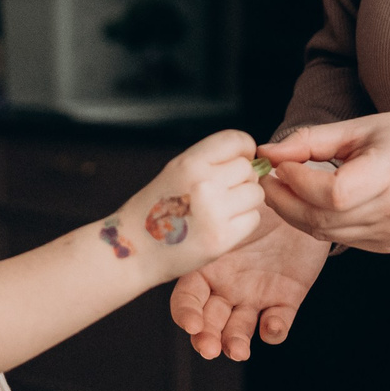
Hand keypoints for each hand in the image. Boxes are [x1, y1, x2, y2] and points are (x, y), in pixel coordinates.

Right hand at [102, 130, 265, 282]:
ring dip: (245, 203)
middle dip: (241, 181)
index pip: (237, 140)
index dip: (244, 151)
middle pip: (248, 169)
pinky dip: (243, 224)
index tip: (238, 162)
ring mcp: (215, 211)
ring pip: (256, 194)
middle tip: (223, 195)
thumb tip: (251, 158)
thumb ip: (209, 162)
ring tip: (222, 211)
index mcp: (190, 162)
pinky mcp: (222, 237)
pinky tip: (222, 227)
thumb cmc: (153, 210)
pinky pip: (253, 219)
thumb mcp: (175, 171)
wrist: (133, 249)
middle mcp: (204, 182)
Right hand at [172, 207, 331, 360]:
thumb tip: (193, 203)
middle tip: (209, 348)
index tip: (191, 324)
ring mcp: (254, 296)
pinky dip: (274, 330)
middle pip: (209, 321)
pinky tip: (271, 326)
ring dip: (235, 343)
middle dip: (206, 338)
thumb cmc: (261, 198)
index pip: (188, 296)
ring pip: (238, 329)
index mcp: (208, 265)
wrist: (300, 203)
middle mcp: (227, 287)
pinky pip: (278, 321)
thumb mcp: (236, 201)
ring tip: (238, 351)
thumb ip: (218, 209)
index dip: (186, 313)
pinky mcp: (285, 299)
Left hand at [258, 112, 389, 253]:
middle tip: (268, 178)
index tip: (280, 163)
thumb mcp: (365, 127)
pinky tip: (313, 201)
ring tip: (285, 187)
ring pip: (324, 234)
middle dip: (284, 200)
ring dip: (295, 213)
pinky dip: (318, 222)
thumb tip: (268, 152)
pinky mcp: (387, 247)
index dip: (298, 181)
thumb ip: (313, 141)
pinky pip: (340, 239)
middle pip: (321, 219)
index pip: (333, 192)